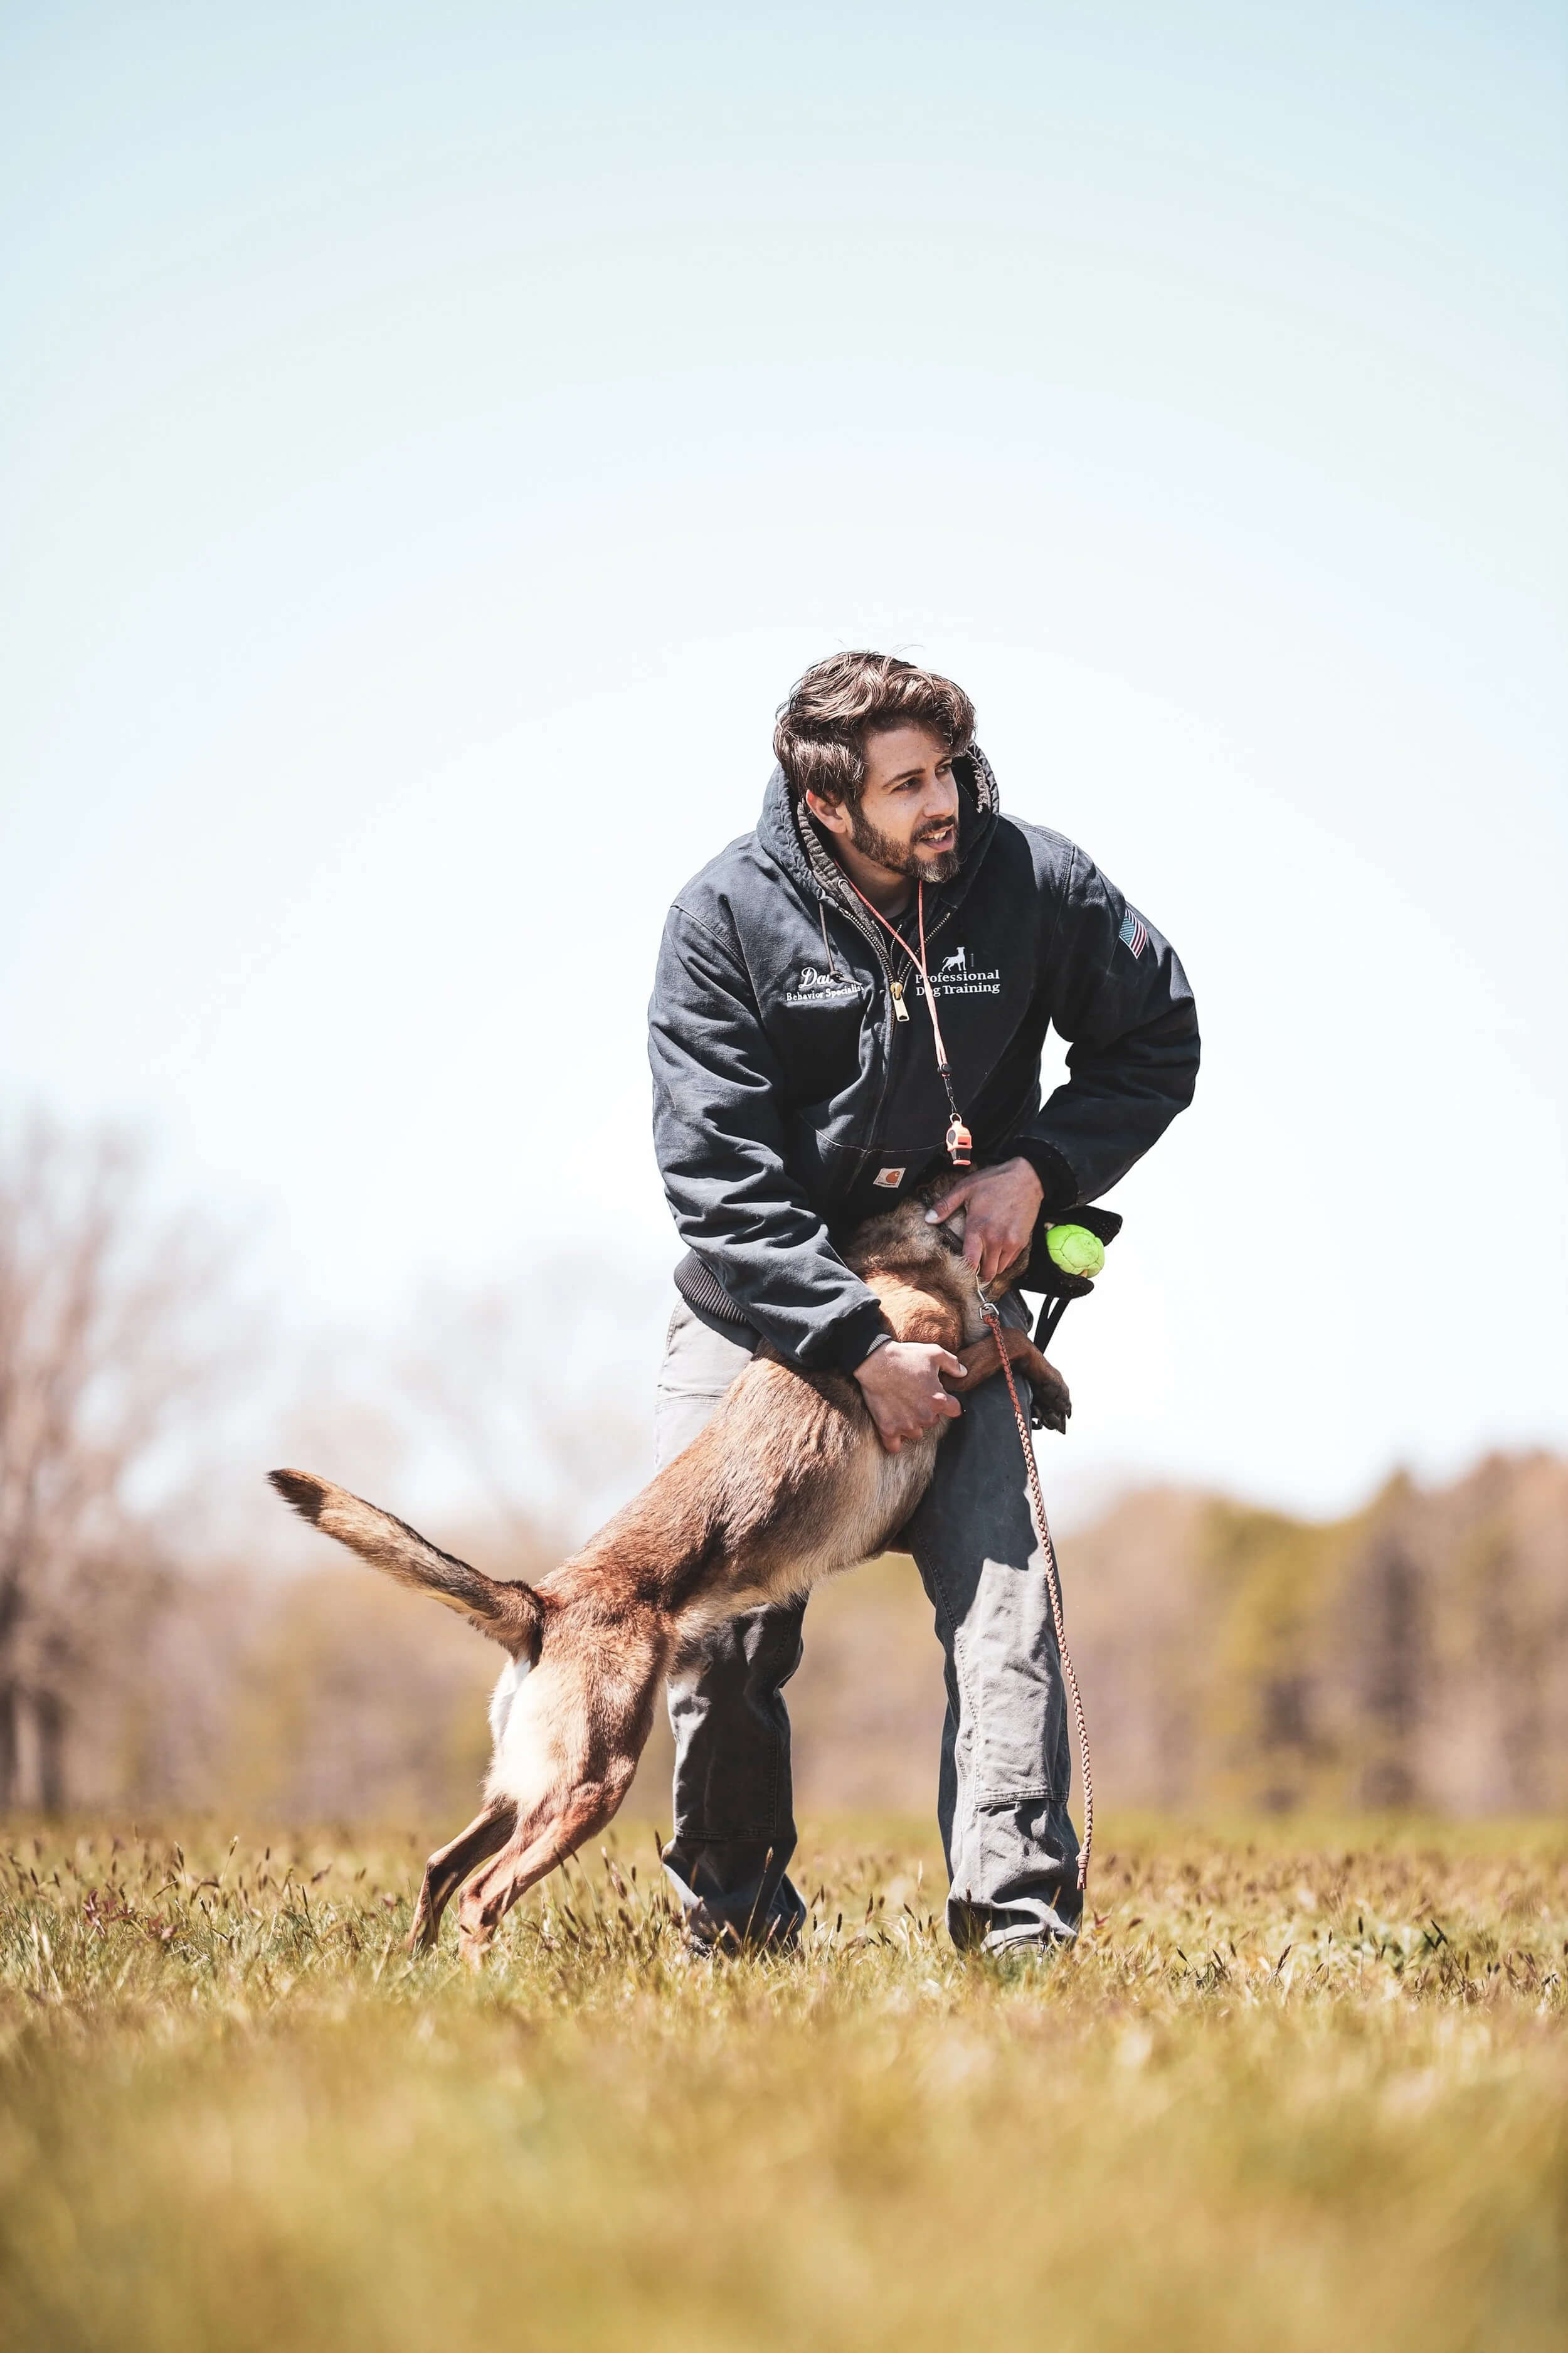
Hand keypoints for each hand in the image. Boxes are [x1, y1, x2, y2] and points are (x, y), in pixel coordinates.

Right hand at [853, 1339, 964, 1453]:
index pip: (955, 1410)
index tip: (942, 1398)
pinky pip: (894, 1446)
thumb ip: (953, 1364)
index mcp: (938, 1400)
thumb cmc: (905, 1357)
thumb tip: (963, 1373)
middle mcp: (925, 1416)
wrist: (875, 1362)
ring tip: (903, 1409)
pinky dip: (895, 1441)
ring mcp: (906, 1425)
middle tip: (916, 1397)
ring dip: (912, 1424)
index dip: (949, 1403)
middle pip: (933, 1421)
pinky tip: (894, 1431)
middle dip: (928, 1412)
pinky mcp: (888, 1429)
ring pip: (916, 1433)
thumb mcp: (934, 1353)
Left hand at [927, 1156, 1044, 1288]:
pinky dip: (1003, 1260)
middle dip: (979, 1272)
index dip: (965, 1271)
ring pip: (999, 1269)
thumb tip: (928, 1219)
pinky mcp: (1021, 1242)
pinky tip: (997, 1250)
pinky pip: (1010, 1261)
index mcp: (978, 1228)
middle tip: (973, 1266)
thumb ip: (945, 1205)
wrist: (1027, 1178)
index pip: (970, 1263)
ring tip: (985, 1257)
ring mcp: (1010, 1242)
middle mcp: (995, 1240)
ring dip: (991, 1266)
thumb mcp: (965, 1188)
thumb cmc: (995, 1181)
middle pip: (986, 1272)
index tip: (961, 1270)